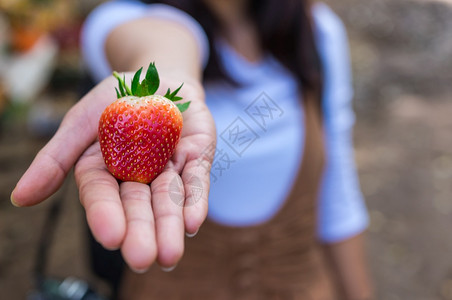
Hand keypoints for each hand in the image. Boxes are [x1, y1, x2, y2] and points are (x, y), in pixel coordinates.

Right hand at [11, 74, 215, 271]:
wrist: (158, 78)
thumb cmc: (116, 100)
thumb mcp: (81, 122)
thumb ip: (56, 159)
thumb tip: (20, 198)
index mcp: (105, 172)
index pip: (102, 196)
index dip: (106, 215)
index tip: (111, 237)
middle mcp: (137, 178)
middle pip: (138, 206)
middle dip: (141, 231)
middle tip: (142, 258)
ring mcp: (168, 169)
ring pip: (169, 200)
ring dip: (170, 225)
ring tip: (170, 254)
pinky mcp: (196, 160)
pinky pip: (196, 181)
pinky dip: (195, 200)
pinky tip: (193, 222)